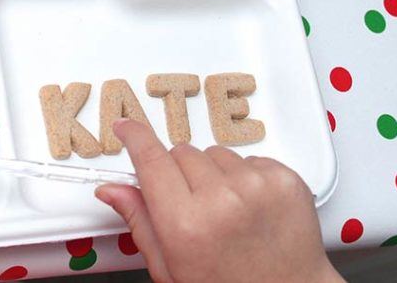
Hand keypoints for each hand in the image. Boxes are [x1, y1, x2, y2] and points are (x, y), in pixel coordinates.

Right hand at [95, 120, 340, 282]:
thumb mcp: (171, 268)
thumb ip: (140, 222)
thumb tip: (112, 190)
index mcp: (185, 225)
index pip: (150, 159)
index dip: (135, 137)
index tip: (127, 127)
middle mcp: (221, 201)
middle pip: (181, 153)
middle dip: (178, 173)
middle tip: (191, 206)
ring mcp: (256, 187)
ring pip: (215, 153)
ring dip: (214, 174)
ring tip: (226, 211)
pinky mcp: (284, 179)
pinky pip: (249, 158)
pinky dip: (245, 177)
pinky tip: (249, 207)